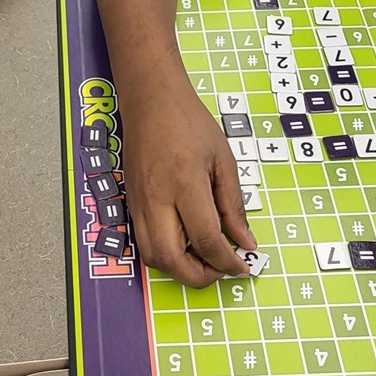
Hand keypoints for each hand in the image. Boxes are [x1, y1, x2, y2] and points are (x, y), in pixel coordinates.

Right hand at [120, 77, 254, 287]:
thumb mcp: (223, 159)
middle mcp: (156, 198)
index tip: (242, 265)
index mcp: (184, 183)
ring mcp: (138, 202)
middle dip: (199, 276)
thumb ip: (233, 205)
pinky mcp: (130, 202)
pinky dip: (166, 253)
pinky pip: (144, 242)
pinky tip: (185, 242)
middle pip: (171, 260)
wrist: (150, 99)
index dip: (227, 261)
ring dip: (179, 269)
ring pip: (153, 257)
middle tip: (222, 268)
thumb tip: (245, 242)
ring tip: (204, 258)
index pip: (205, 239)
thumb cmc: (189, 121)